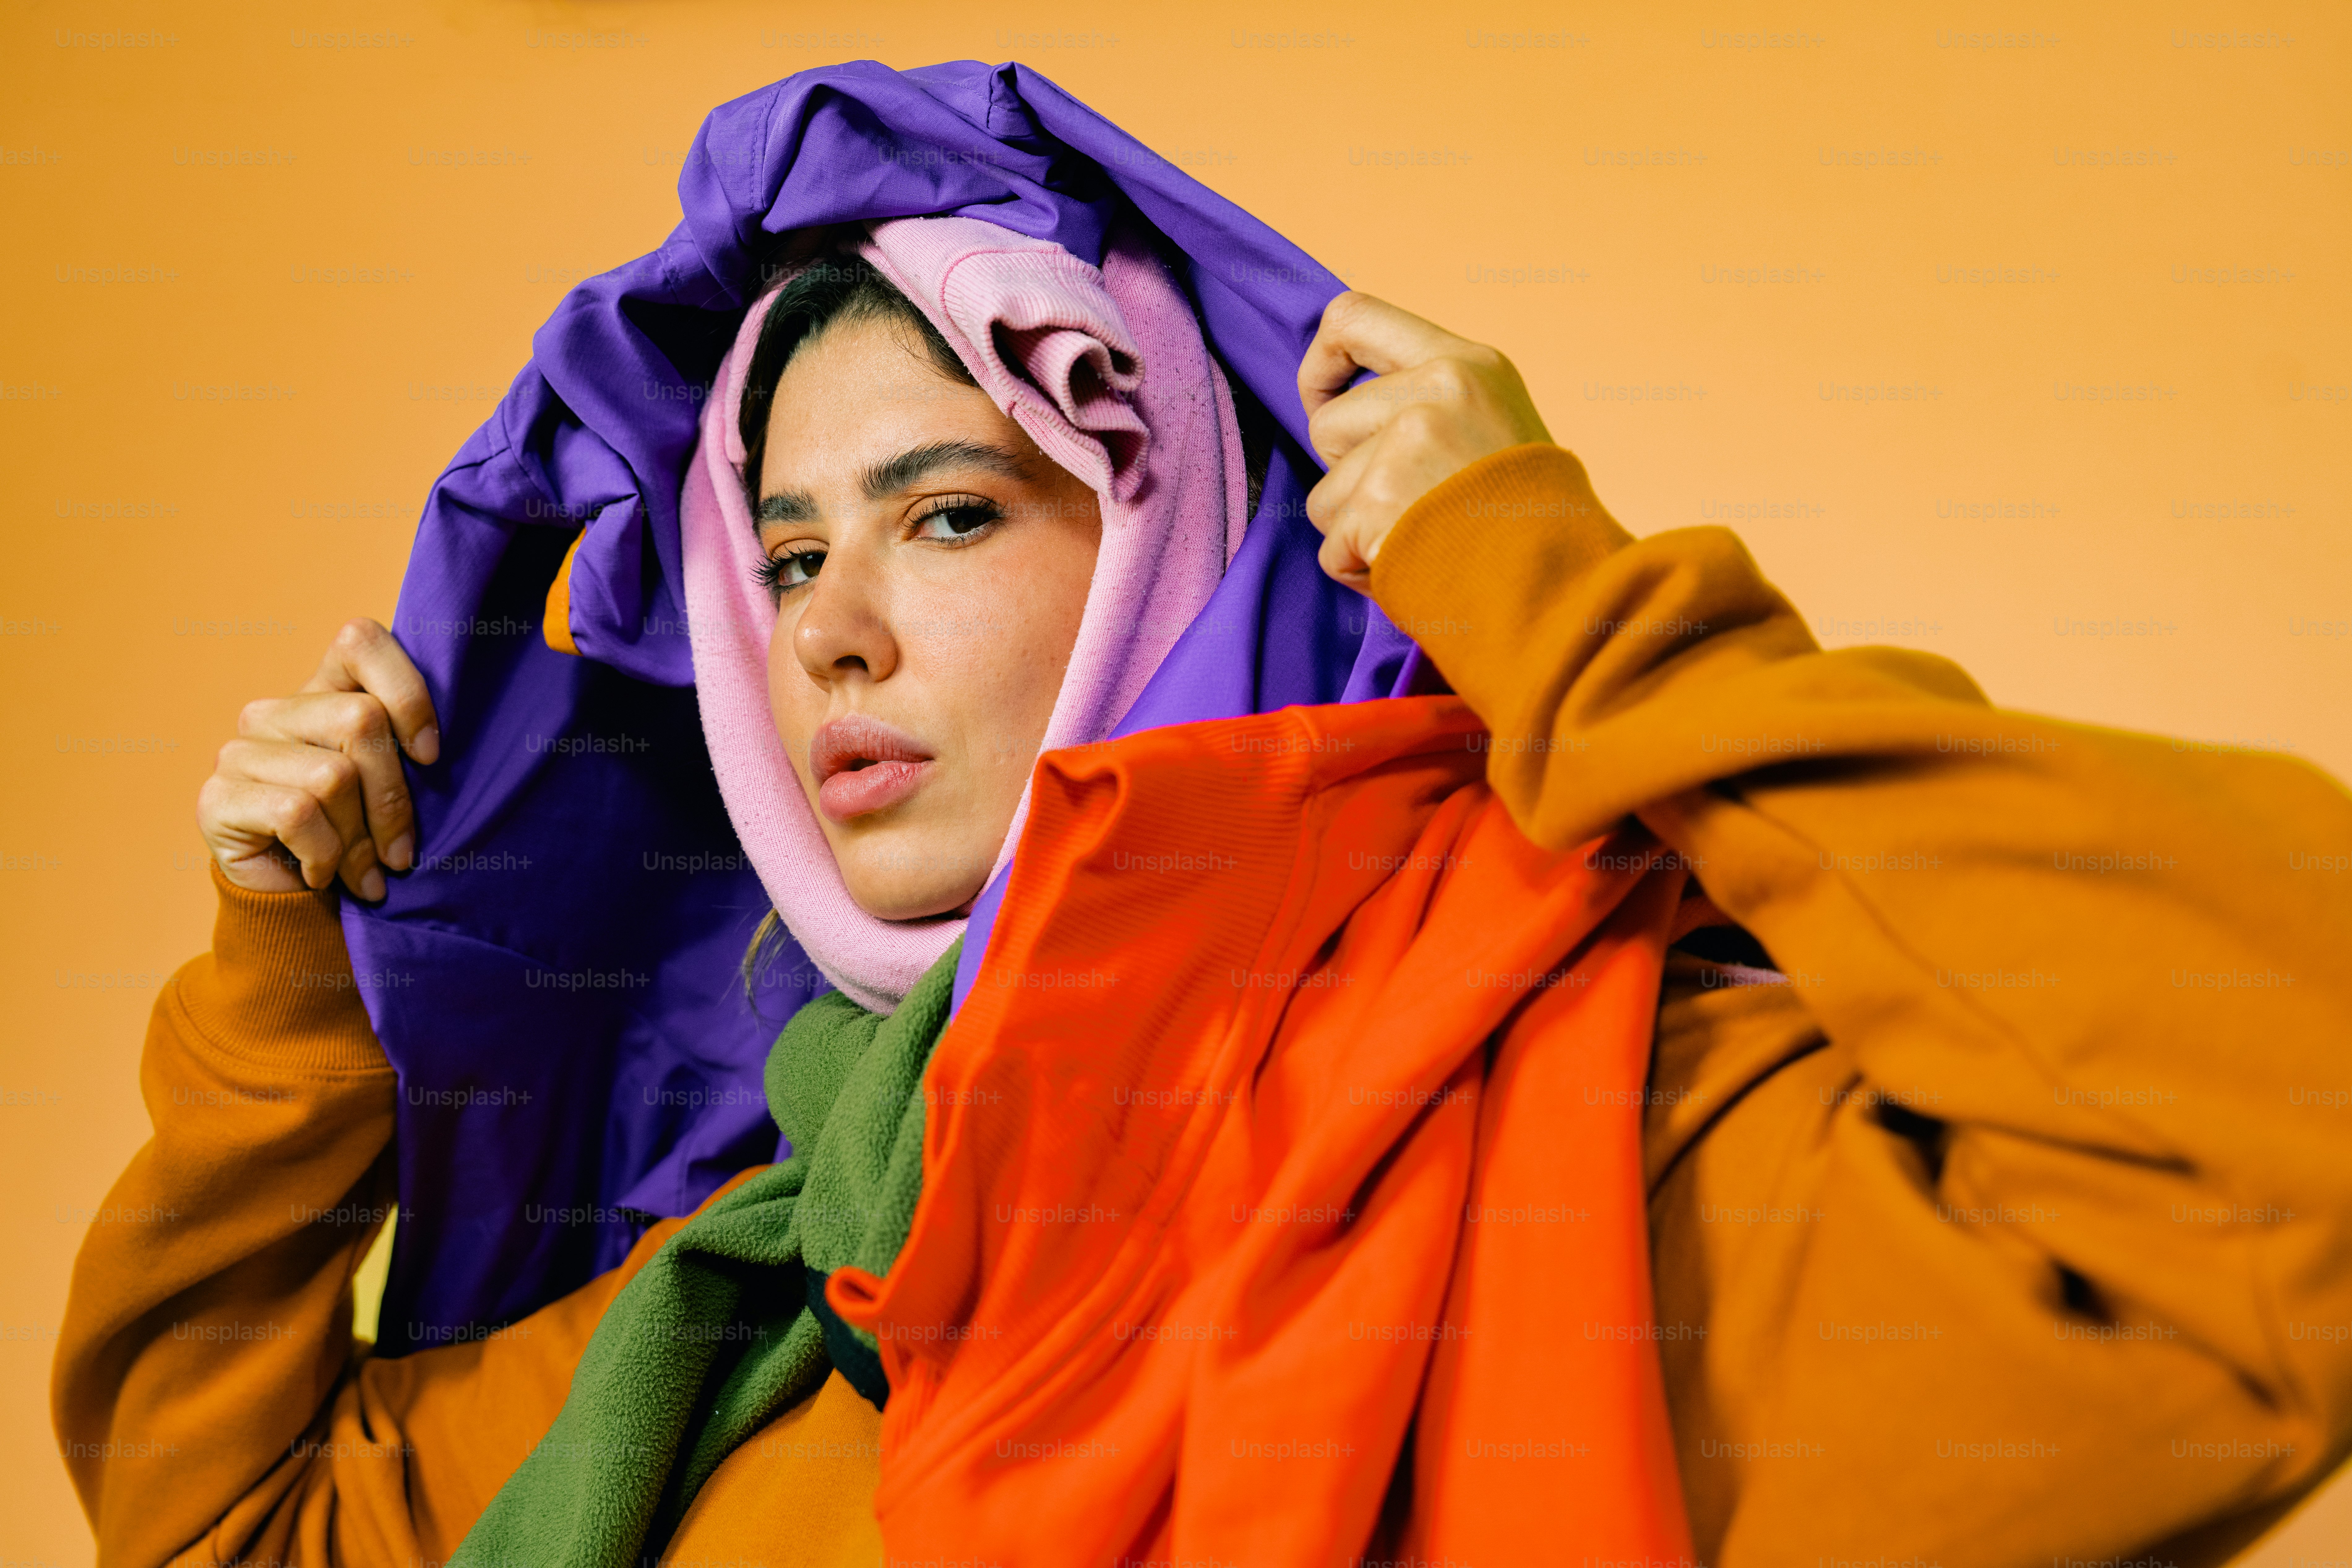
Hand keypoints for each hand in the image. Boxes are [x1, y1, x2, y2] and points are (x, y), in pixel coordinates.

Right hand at [196, 617, 439, 897]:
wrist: (299, 909)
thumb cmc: (358, 842)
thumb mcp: (394, 790)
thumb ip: (408, 752)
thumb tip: (436, 749)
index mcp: (323, 693)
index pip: (360, 642)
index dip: (407, 693)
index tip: (429, 756)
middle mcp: (275, 712)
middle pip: (361, 719)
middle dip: (393, 798)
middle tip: (400, 852)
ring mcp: (240, 751)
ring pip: (333, 776)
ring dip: (361, 841)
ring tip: (365, 873)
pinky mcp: (217, 797)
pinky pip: (298, 814)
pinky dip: (324, 856)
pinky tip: (321, 875)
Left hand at [1297, 291, 1552, 589]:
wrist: (1565, 587)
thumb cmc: (1531, 521)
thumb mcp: (1494, 424)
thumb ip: (1428, 400)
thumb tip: (1345, 398)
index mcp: (1466, 363)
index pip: (1352, 316)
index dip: (1319, 365)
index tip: (1324, 402)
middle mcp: (1437, 390)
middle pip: (1327, 425)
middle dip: (1349, 478)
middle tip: (1412, 504)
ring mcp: (1407, 445)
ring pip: (1323, 494)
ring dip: (1357, 532)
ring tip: (1421, 542)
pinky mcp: (1381, 503)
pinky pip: (1330, 548)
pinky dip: (1361, 573)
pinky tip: (1413, 570)